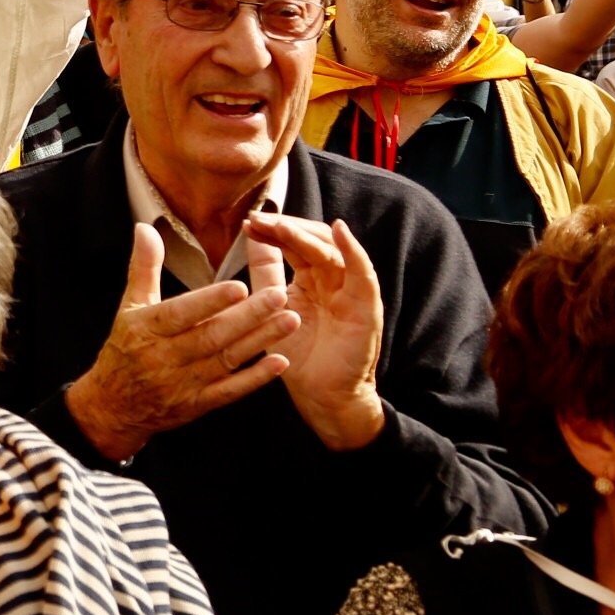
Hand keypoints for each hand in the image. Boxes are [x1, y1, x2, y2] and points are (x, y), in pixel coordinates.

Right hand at [63, 225, 294, 461]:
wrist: (114, 405)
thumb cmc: (125, 347)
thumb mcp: (129, 305)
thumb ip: (144, 267)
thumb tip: (145, 227)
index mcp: (148, 329)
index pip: (181, 313)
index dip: (210, 301)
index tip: (240, 285)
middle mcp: (166, 356)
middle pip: (211, 335)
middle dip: (248, 316)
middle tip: (280, 296)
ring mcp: (184, 382)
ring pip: (226, 359)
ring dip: (260, 341)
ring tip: (291, 320)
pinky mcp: (198, 403)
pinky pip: (229, 391)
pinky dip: (255, 378)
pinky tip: (280, 361)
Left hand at [243, 216, 387, 450]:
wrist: (319, 394)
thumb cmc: (297, 353)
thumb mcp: (273, 305)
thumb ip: (266, 270)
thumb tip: (253, 235)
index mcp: (312, 278)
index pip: (294, 245)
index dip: (273, 232)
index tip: (248, 222)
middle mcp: (333, 280)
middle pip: (313, 242)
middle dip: (286, 228)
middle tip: (258, 220)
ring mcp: (351, 291)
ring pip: (333, 252)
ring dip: (307, 236)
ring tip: (281, 225)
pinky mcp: (367, 306)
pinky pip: (363, 273)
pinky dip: (353, 250)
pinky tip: (339, 230)